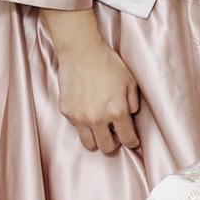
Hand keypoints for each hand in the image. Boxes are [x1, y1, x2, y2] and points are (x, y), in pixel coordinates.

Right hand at [49, 31, 140, 156]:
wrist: (81, 51)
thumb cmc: (107, 63)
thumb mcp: (130, 82)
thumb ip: (133, 103)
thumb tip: (130, 116)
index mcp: (117, 111)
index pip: (128, 139)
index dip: (133, 142)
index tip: (132, 141)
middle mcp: (98, 118)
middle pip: (107, 148)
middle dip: (114, 144)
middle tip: (115, 135)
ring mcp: (80, 117)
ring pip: (89, 144)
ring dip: (97, 140)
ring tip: (100, 130)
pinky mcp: (67, 112)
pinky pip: (77, 127)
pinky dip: (83, 124)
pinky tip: (87, 111)